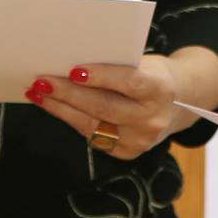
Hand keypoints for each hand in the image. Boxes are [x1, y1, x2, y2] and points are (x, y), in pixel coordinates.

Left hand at [30, 48, 217, 159]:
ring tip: (38, 92)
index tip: (74, 69)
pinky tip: (52, 105)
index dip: (102, 76)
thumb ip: (117, 66)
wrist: (180, 103)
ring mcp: (139, 140)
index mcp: (161, 89)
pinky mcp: (126, 153)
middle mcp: (151, 119)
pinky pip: (91, 135)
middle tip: (42, 80)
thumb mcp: (145, 64)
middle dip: (68, 93)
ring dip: (60, 107)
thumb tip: (71, 64)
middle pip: (103, 106)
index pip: (130, 82)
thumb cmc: (153, 74)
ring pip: (91, 124)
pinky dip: (70, 118)